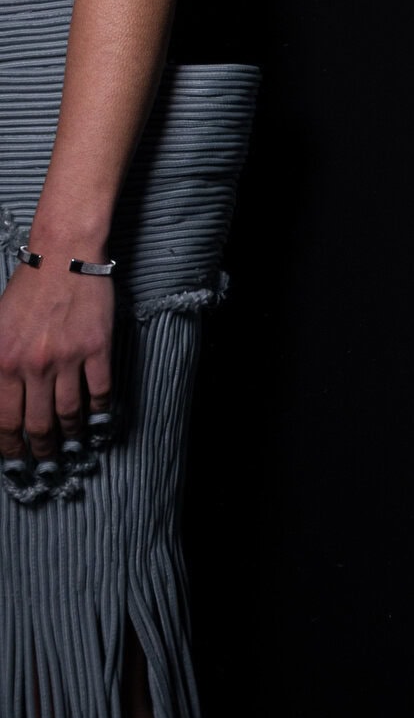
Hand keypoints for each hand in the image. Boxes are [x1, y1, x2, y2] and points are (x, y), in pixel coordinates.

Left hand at [0, 258, 113, 470]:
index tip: (15, 459)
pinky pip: (99, 391)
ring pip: (69, 413)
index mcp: (2, 362)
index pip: (3, 420)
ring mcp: (67, 358)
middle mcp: (33, 366)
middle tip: (45, 461)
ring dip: (70, 436)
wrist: (62, 256)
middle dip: (41, 449)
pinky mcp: (96, 348)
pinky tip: (98, 422)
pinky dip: (99, 412)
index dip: (10, 446)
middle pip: (37, 424)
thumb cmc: (26, 290)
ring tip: (71, 447)